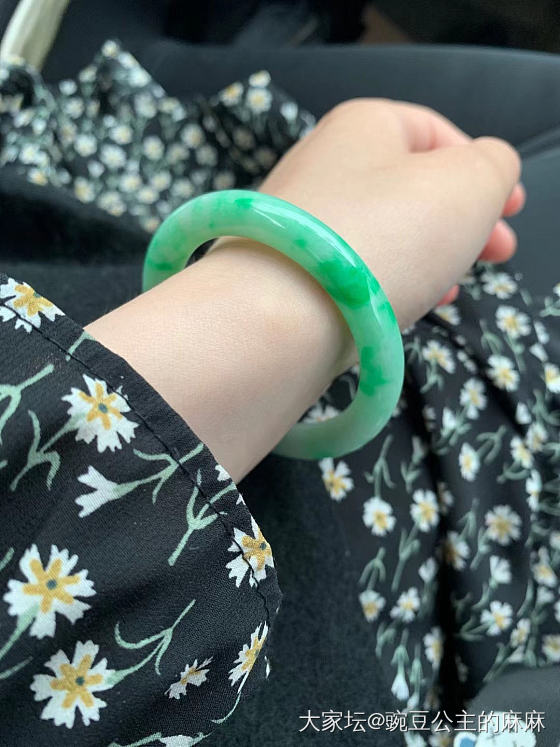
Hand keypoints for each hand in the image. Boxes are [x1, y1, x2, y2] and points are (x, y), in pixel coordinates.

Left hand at [259, 98, 523, 331]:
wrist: (280, 319)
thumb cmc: (385, 236)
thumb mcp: (470, 185)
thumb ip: (493, 166)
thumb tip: (486, 172)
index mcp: (362, 125)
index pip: (434, 132)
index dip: (481, 168)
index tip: (511, 213)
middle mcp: (320, 163)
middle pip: (407, 186)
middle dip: (459, 220)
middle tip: (495, 255)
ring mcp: (296, 222)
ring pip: (380, 232)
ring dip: (425, 256)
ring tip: (453, 289)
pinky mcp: (284, 273)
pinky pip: (350, 270)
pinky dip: (384, 283)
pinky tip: (406, 308)